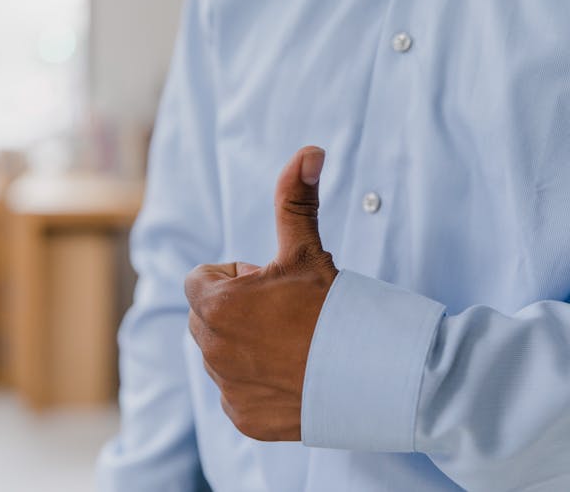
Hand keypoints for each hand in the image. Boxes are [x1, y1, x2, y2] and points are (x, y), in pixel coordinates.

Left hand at [185, 146, 337, 440]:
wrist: (369, 373)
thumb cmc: (333, 308)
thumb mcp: (307, 251)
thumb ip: (296, 201)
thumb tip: (309, 151)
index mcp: (217, 304)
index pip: (200, 280)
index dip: (235, 279)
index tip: (270, 286)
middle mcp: (211, 349)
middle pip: (208, 317)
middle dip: (236, 311)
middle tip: (285, 315)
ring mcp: (227, 388)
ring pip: (221, 354)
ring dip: (244, 346)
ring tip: (292, 344)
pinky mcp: (243, 419)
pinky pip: (236, 392)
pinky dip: (256, 383)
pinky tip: (293, 375)